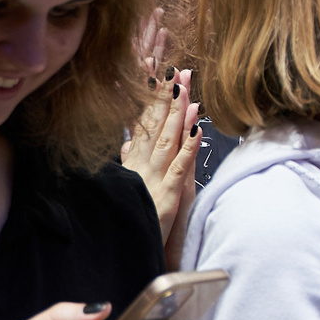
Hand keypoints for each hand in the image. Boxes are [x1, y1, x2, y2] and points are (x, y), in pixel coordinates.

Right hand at [123, 67, 199, 251]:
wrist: (122, 251)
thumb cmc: (130, 219)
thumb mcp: (125, 187)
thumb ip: (127, 163)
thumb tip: (127, 142)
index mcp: (134, 163)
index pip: (142, 121)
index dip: (148, 96)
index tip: (154, 70)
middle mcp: (142, 166)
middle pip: (154, 124)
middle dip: (165, 95)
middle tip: (175, 67)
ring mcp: (154, 180)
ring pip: (167, 140)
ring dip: (177, 113)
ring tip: (186, 87)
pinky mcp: (167, 197)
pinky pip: (180, 168)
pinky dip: (188, 148)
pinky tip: (196, 129)